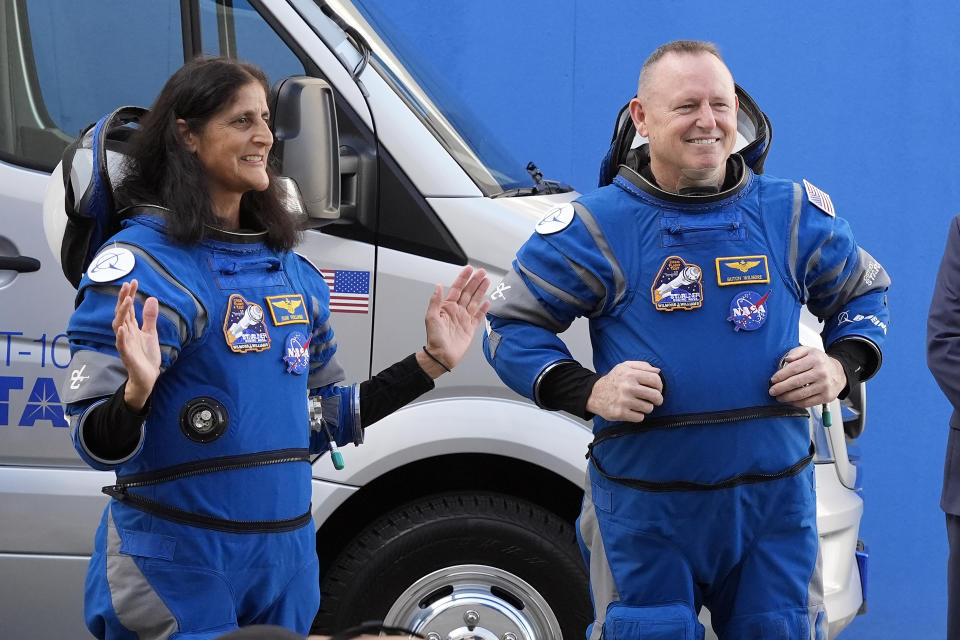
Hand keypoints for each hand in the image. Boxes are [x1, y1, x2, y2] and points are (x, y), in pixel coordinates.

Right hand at [113, 279, 160, 410]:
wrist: (147, 376)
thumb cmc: (146, 355)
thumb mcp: (151, 332)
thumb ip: (149, 317)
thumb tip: (152, 298)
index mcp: (131, 327)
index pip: (129, 308)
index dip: (129, 294)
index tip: (133, 281)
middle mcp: (126, 333)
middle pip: (122, 313)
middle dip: (124, 299)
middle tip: (127, 285)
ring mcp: (125, 343)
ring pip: (119, 326)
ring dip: (122, 313)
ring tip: (127, 300)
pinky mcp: (127, 355)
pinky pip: (121, 345)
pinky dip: (121, 337)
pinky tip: (122, 328)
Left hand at [417, 266, 490, 377]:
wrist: (441, 356)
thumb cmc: (434, 339)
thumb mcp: (431, 318)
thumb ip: (435, 301)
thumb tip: (438, 286)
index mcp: (447, 307)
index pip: (457, 288)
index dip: (463, 278)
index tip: (469, 269)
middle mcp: (457, 311)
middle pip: (468, 292)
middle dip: (475, 281)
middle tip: (482, 272)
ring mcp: (464, 319)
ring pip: (475, 301)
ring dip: (481, 291)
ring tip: (487, 281)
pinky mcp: (470, 328)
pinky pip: (479, 316)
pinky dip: (484, 309)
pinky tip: (488, 301)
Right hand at [585, 361, 662, 421]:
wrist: (593, 394)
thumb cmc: (613, 380)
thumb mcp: (624, 367)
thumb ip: (642, 366)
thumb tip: (658, 371)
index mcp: (630, 374)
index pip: (655, 380)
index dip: (660, 386)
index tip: (657, 390)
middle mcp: (627, 387)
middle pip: (656, 396)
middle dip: (658, 399)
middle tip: (654, 400)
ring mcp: (624, 401)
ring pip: (649, 408)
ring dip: (646, 408)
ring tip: (639, 404)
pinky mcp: (620, 413)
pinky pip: (640, 417)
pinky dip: (638, 415)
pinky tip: (632, 410)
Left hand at [768, 345, 845, 407]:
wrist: (839, 372)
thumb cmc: (821, 362)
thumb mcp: (809, 351)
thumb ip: (796, 352)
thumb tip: (787, 359)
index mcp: (815, 360)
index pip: (793, 368)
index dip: (781, 375)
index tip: (773, 380)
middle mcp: (821, 373)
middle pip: (795, 382)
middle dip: (780, 388)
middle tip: (772, 391)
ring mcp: (824, 386)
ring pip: (801, 394)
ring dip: (786, 397)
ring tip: (779, 397)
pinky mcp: (826, 397)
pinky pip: (808, 402)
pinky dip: (796, 403)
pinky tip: (790, 401)